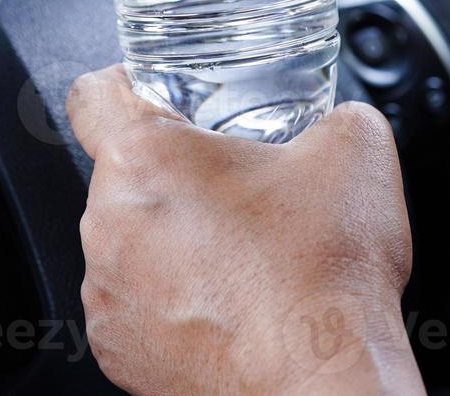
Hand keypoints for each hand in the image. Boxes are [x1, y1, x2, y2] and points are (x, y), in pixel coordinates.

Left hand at [66, 66, 424, 394]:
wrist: (324, 379)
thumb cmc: (324, 275)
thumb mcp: (356, 149)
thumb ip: (337, 114)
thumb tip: (338, 119)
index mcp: (144, 158)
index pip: (92, 95)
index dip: (122, 84)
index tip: (147, 93)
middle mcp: (107, 223)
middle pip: (124, 173)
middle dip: (174, 176)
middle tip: (235, 192)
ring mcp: (107, 292)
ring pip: (128, 240)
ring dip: (171, 239)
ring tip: (238, 256)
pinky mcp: (115, 347)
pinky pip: (133, 302)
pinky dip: (169, 299)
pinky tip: (224, 303)